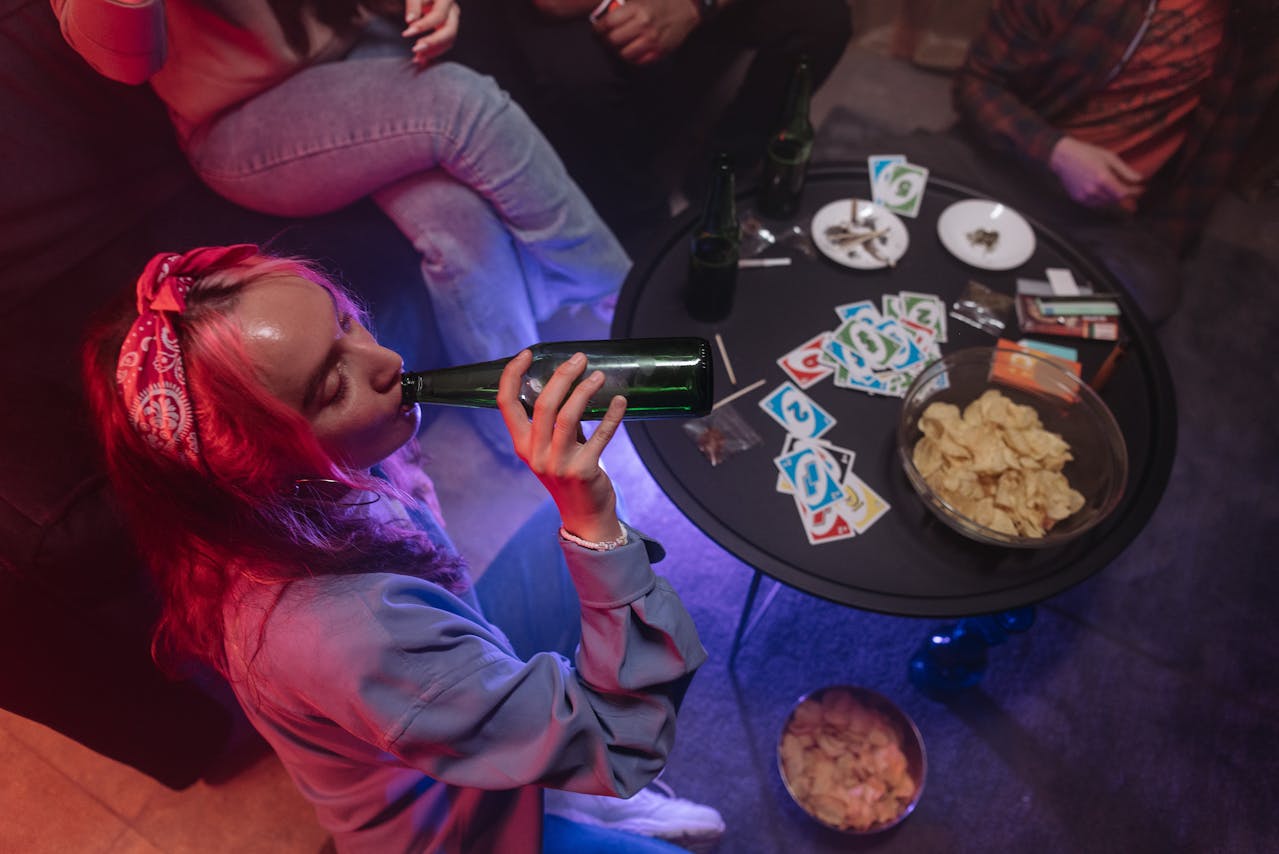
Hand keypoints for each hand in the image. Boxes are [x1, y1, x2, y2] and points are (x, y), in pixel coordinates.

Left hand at [403, 0, 459, 66]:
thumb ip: (413, 5)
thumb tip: (410, 21)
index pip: (438, 15)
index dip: (423, 25)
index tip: (407, 33)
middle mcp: (453, 10)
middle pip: (449, 31)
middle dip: (433, 42)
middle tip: (416, 49)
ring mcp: (452, 20)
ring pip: (449, 40)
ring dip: (434, 51)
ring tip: (417, 58)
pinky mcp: (447, 27)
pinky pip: (445, 43)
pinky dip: (434, 52)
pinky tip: (422, 58)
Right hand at [497, 351, 627, 542]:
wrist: (584, 516)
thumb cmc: (568, 474)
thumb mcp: (549, 449)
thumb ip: (552, 422)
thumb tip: (566, 382)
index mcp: (522, 444)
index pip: (506, 404)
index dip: (513, 375)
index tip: (528, 353)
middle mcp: (536, 454)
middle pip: (543, 405)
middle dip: (562, 376)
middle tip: (580, 358)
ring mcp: (558, 464)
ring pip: (568, 417)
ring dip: (585, 391)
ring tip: (598, 375)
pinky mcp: (584, 471)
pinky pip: (600, 436)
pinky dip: (611, 415)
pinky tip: (620, 401)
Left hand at [592, 0, 698, 64]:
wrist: (686, 7)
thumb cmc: (660, 0)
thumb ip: (622, 4)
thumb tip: (603, 13)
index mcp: (637, 9)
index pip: (608, 23)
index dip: (599, 29)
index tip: (597, 30)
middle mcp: (644, 24)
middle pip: (614, 40)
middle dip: (608, 41)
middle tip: (607, 39)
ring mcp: (652, 39)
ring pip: (625, 54)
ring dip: (620, 51)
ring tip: (620, 46)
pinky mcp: (660, 50)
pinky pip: (640, 61)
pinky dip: (633, 58)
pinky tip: (632, 51)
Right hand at [1049, 136, 1143, 212]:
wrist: (1063, 157)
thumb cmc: (1087, 153)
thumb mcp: (1109, 157)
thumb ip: (1125, 170)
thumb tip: (1140, 179)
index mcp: (1103, 178)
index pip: (1124, 193)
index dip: (1135, 192)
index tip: (1142, 189)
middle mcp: (1094, 190)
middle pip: (1116, 199)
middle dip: (1125, 194)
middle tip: (1132, 187)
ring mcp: (1085, 196)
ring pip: (1106, 202)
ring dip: (1114, 196)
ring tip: (1116, 187)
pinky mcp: (1078, 199)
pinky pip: (1096, 203)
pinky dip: (1103, 198)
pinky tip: (1103, 189)